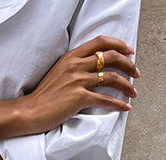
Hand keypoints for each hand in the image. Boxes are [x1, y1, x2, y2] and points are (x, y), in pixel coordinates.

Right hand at [22, 35, 139, 133]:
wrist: (29, 111)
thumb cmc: (42, 97)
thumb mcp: (58, 74)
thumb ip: (74, 68)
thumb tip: (90, 70)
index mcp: (71, 57)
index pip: (100, 42)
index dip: (118, 44)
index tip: (129, 52)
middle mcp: (76, 65)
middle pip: (110, 57)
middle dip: (128, 64)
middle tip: (136, 72)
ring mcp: (78, 81)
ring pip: (111, 77)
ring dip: (127, 85)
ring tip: (134, 92)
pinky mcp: (79, 98)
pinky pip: (105, 99)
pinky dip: (118, 104)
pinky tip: (126, 108)